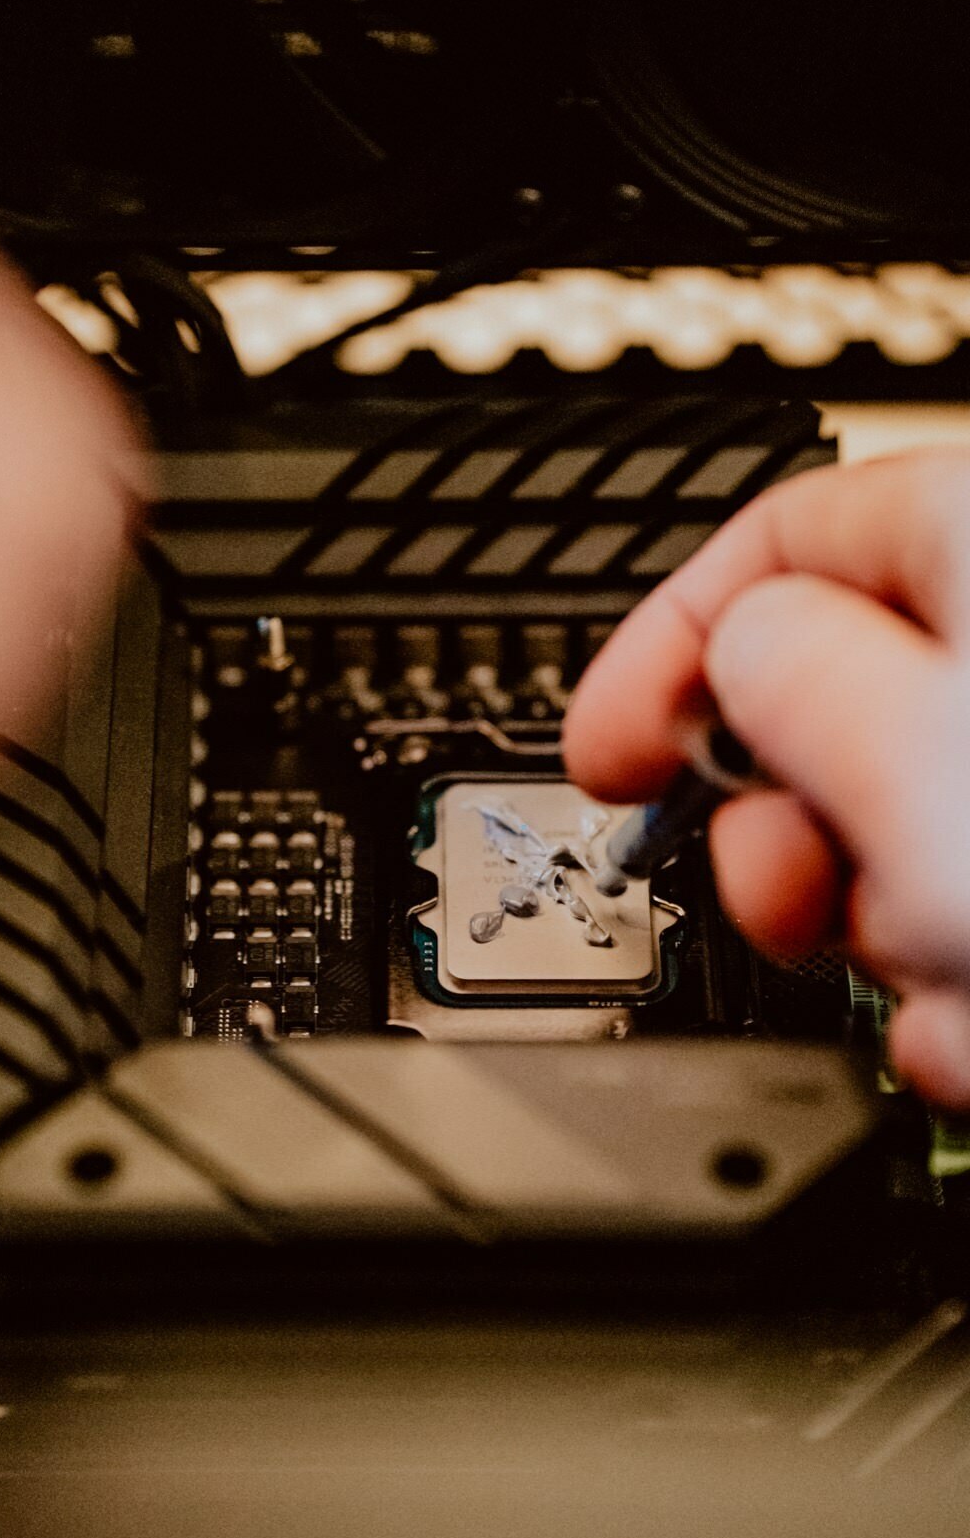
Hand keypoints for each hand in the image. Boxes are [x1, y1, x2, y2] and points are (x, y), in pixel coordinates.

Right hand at [563, 450, 969, 1108]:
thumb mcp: (903, 753)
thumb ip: (771, 671)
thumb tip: (731, 663)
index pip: (785, 542)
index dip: (666, 645)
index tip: (602, 749)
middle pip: (839, 701)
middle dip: (778, 825)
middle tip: (775, 894)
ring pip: (907, 831)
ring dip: (879, 937)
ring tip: (942, 995)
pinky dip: (957, 988)